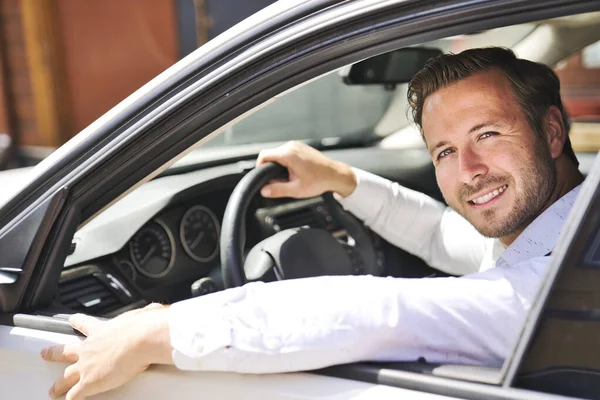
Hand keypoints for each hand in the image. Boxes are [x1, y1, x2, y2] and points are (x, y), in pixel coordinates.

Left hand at [41, 303, 172, 399]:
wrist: (140, 339)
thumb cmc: (144, 326)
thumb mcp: (144, 315)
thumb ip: (147, 313)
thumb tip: (155, 310)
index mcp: (102, 330)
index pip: (86, 324)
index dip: (78, 321)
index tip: (71, 320)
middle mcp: (89, 347)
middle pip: (66, 351)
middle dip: (54, 353)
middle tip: (46, 353)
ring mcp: (86, 365)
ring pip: (66, 377)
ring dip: (58, 385)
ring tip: (53, 390)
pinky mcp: (89, 382)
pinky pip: (75, 394)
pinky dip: (71, 399)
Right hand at [256, 141, 356, 197]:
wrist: (335, 175)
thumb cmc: (319, 181)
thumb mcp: (296, 190)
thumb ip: (277, 190)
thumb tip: (264, 190)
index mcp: (288, 154)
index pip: (264, 155)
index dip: (259, 167)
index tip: (262, 176)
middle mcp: (292, 146)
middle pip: (271, 155)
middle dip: (271, 168)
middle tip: (278, 182)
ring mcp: (297, 145)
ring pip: (279, 154)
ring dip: (279, 166)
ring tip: (289, 178)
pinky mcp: (301, 147)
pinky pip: (287, 153)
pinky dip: (286, 162)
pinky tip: (294, 172)